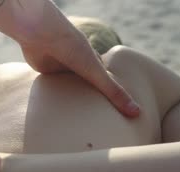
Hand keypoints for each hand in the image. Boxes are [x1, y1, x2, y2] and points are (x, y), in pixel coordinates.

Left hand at [15, 1, 139, 117]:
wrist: (43, 36)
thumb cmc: (73, 49)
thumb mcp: (98, 74)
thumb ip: (114, 93)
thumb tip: (136, 112)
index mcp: (94, 63)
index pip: (105, 84)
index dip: (110, 99)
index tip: (117, 117)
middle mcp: (80, 67)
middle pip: (87, 91)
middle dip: (90, 105)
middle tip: (97, 126)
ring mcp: (64, 71)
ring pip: (70, 93)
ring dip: (72, 104)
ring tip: (78, 127)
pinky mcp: (48, 75)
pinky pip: (54, 91)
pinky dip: (56, 100)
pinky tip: (58, 116)